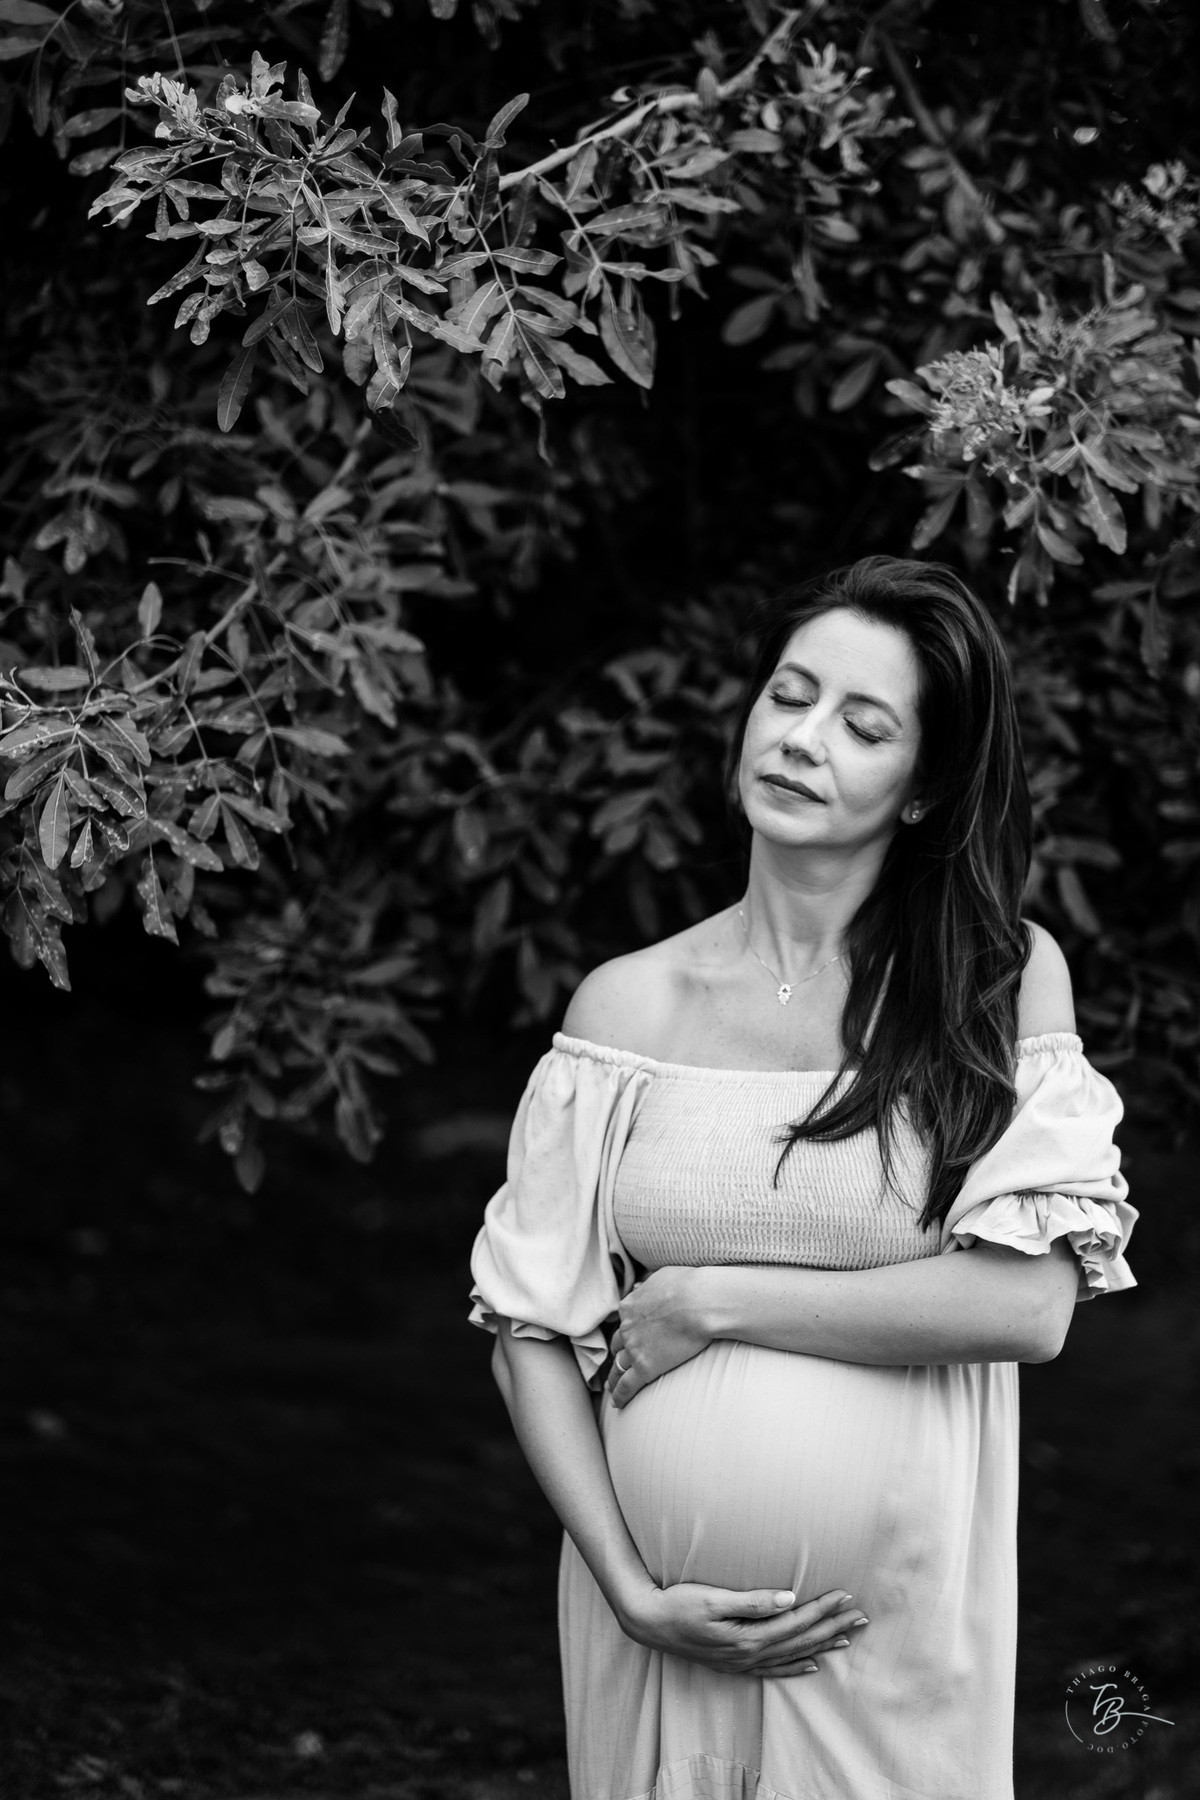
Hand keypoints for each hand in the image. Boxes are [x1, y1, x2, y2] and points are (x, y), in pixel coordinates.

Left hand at [607, 1266, 710, 1407]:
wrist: (698, 1302)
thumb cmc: (687, 1285)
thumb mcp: (662, 1276)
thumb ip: (648, 1284)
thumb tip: (640, 1285)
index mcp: (630, 1306)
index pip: (624, 1321)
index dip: (626, 1330)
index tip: (628, 1337)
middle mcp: (627, 1327)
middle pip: (618, 1344)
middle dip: (617, 1354)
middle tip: (616, 1363)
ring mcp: (634, 1348)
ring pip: (618, 1367)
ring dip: (614, 1377)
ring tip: (611, 1387)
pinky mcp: (645, 1367)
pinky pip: (627, 1385)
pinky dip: (620, 1395)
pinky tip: (618, 1404)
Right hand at [619, 1582, 869, 1678]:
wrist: (648, 1623)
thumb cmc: (679, 1604)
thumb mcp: (713, 1597)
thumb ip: (753, 1601)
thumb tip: (790, 1598)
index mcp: (748, 1637)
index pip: (796, 1622)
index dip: (823, 1609)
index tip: (846, 1596)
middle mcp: (750, 1654)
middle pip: (801, 1641)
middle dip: (832, 1627)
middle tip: (861, 1616)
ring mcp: (742, 1662)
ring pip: (793, 1655)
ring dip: (822, 1645)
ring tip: (847, 1637)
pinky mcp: (735, 1663)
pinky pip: (774, 1669)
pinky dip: (796, 1666)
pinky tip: (812, 1664)